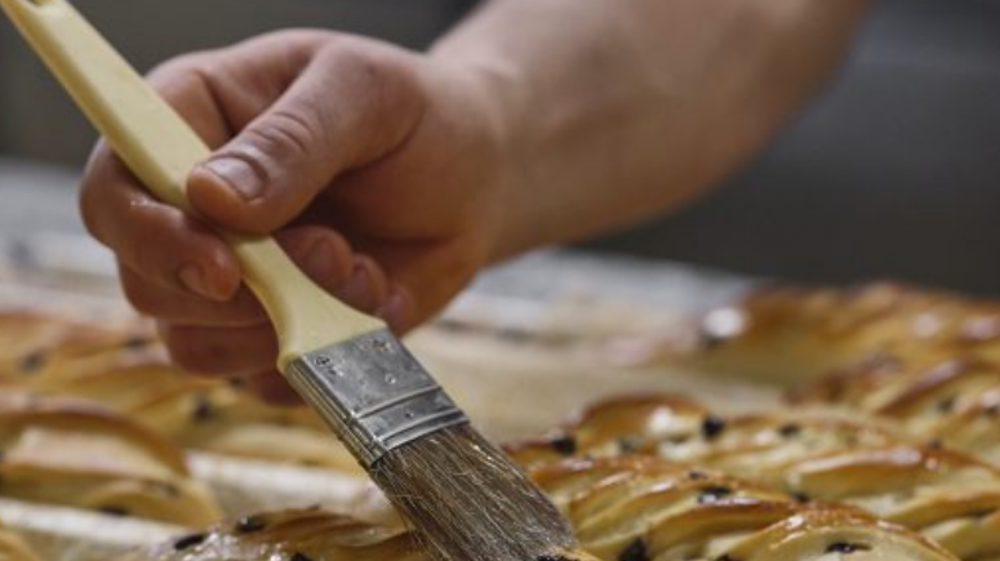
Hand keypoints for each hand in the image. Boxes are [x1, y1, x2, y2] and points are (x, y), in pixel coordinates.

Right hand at [80, 30, 511, 400]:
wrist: (477, 178)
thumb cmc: (417, 117)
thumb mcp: (363, 93)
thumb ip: (291, 139)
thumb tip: (210, 197)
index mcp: (191, 124)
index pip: (116, 190)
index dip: (151, 238)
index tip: (224, 266)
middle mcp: (195, 211)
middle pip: (148, 285)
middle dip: (244, 292)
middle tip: (333, 250)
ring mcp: (233, 280)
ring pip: (200, 346)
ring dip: (288, 326)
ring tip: (364, 269)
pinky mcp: (277, 332)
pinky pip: (267, 380)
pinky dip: (326, 356)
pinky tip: (378, 299)